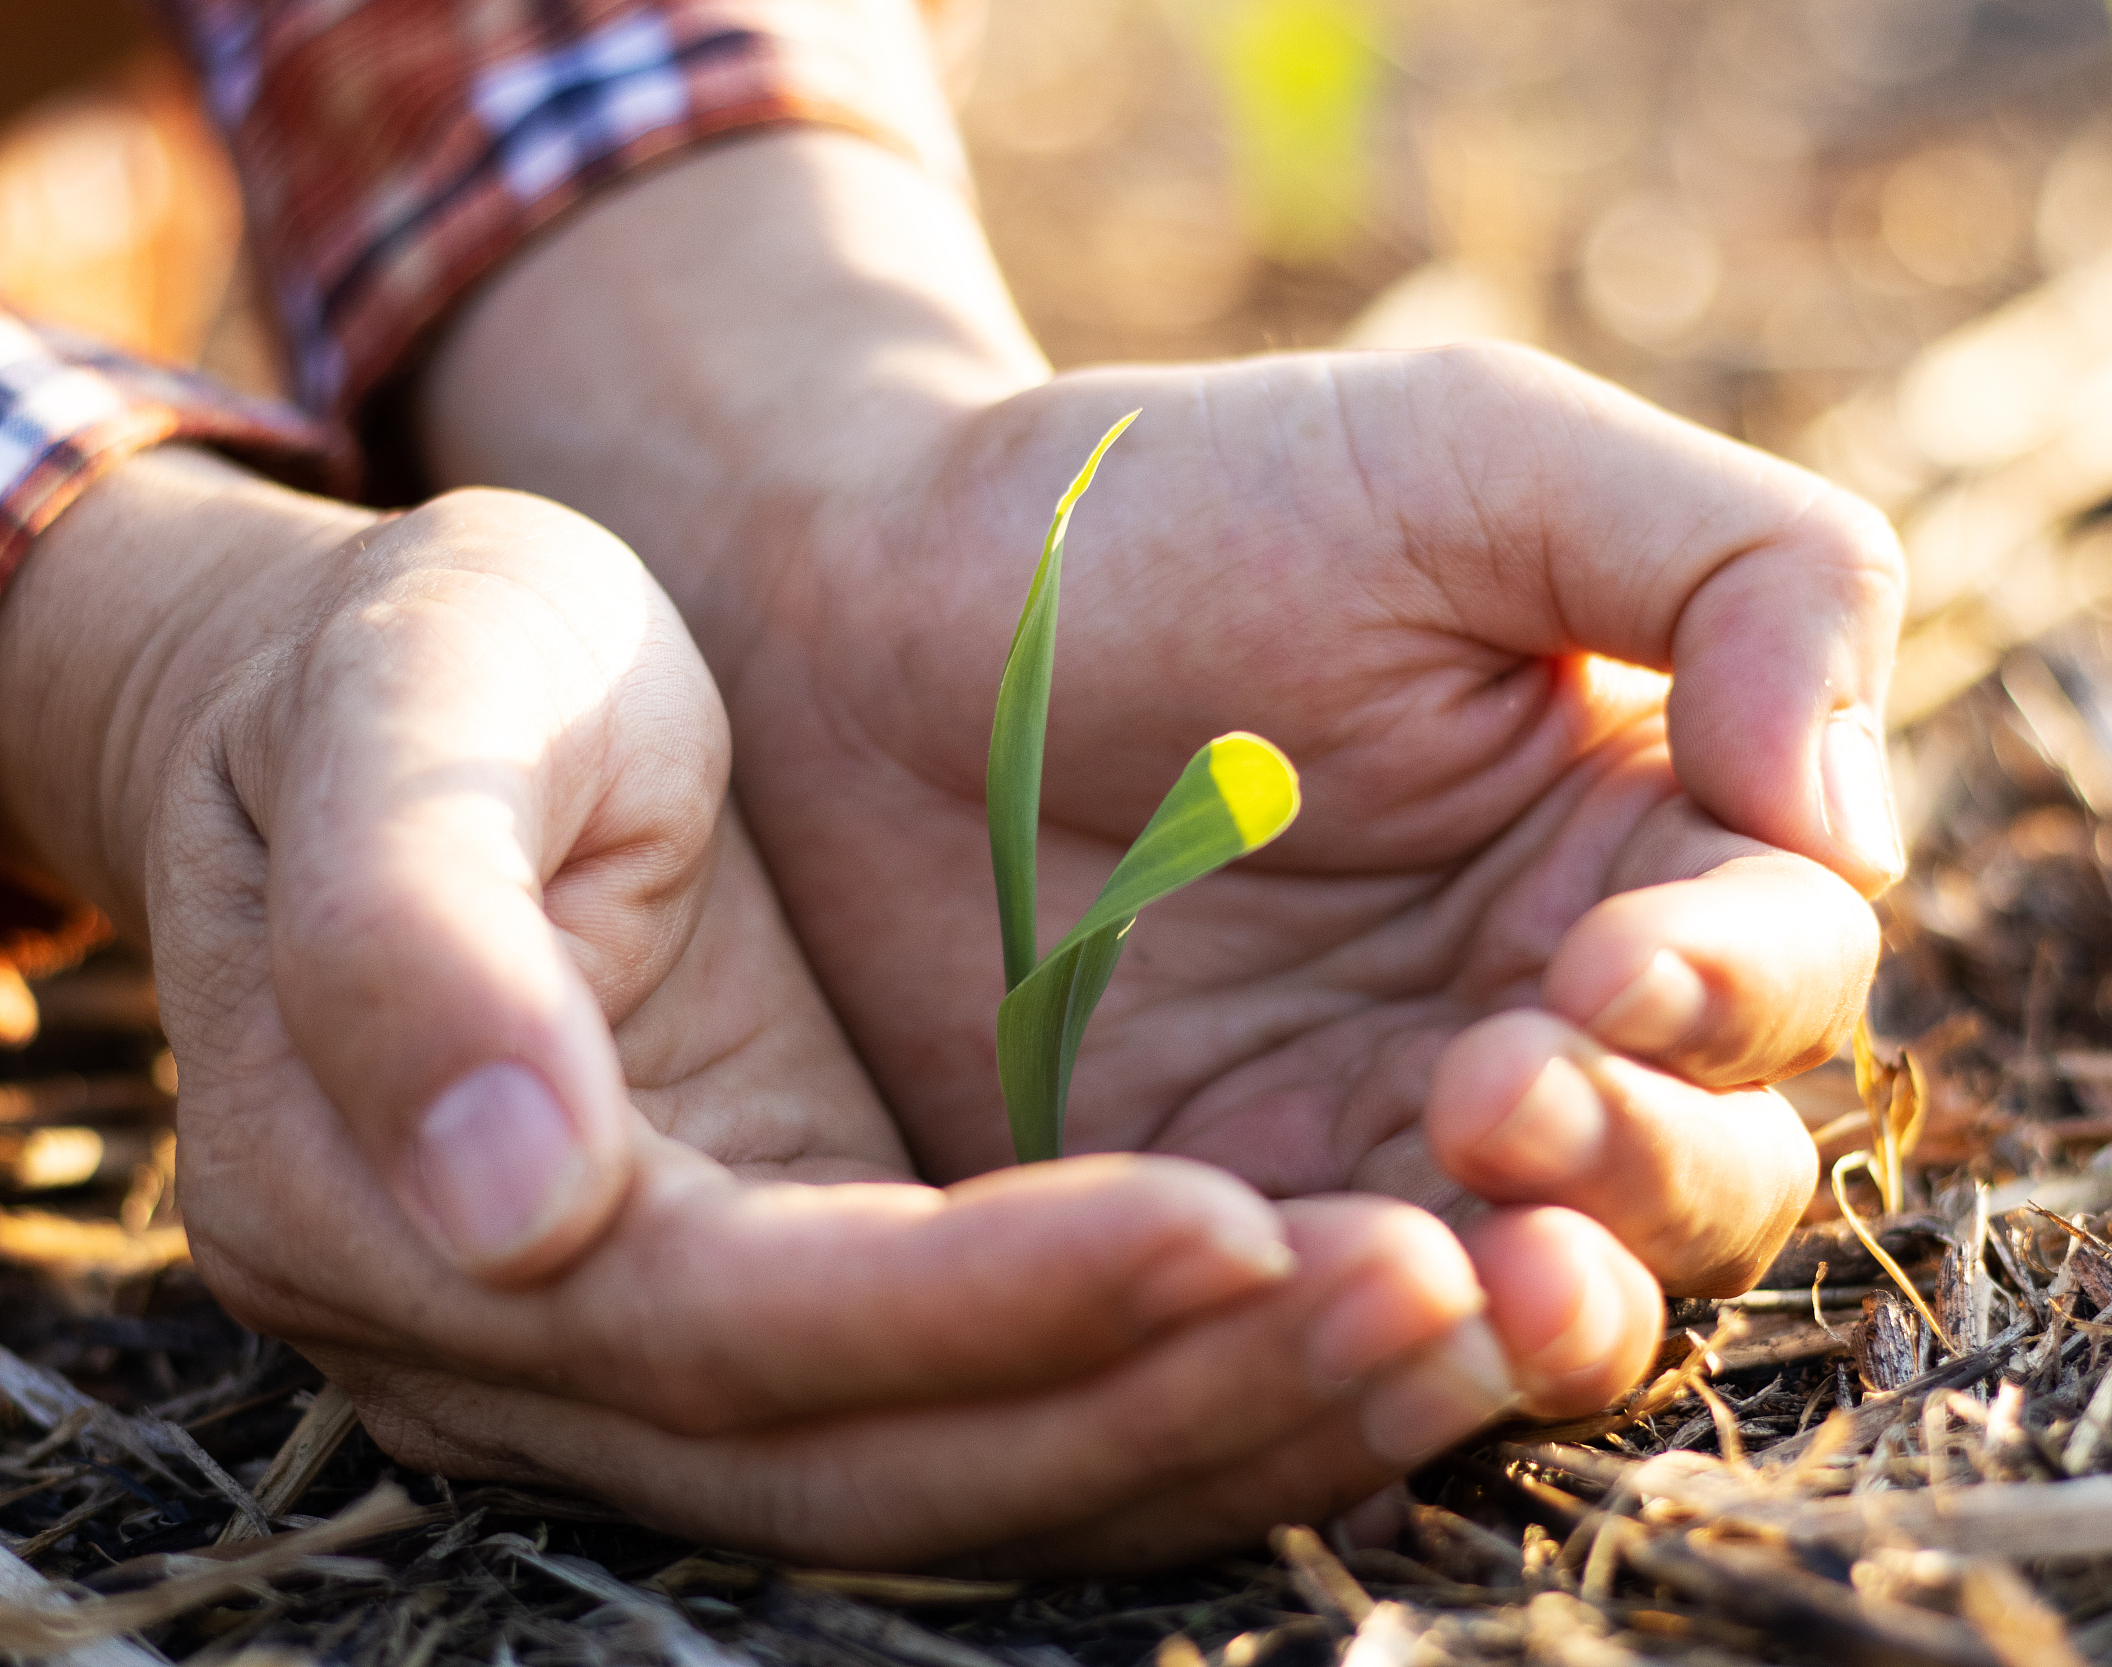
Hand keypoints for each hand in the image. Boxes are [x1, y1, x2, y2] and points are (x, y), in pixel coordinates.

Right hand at [0, 451, 1601, 1569]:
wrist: (401, 712)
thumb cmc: (408, 674)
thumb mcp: (401, 720)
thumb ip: (414, 941)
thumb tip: (515, 1205)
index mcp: (420, 1220)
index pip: (755, 1326)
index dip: (998, 1298)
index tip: (1239, 1219)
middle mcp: (554, 1355)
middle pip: (903, 1456)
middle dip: (1176, 1395)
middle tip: (1443, 1300)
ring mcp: (694, 1353)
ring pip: (990, 1471)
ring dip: (1231, 1424)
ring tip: (1474, 1326)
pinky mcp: (813, 1299)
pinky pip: (1020, 1405)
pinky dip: (1200, 1390)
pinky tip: (1385, 1312)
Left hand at [421, 135, 1898, 1342]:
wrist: (868, 612)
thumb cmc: (1179, 504)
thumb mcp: (1477, 460)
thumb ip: (1743, 574)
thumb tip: (1858, 825)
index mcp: (1635, 835)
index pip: (1788, 962)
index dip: (1740, 985)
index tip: (1610, 961)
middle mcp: (1549, 1008)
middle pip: (1714, 1164)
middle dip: (1652, 1157)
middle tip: (1506, 1087)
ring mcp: (1392, 1134)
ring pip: (1569, 1288)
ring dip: (1559, 1292)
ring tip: (1484, 1256)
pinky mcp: (1236, 1230)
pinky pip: (1357, 1340)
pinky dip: (1382, 1352)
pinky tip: (1344, 1301)